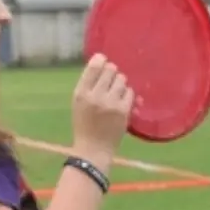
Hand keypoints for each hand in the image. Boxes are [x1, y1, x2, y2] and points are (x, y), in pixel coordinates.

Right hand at [71, 54, 132, 168]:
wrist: (93, 150)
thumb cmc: (85, 126)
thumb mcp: (79, 103)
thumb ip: (88, 85)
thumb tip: (103, 64)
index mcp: (81, 93)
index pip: (93, 67)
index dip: (101, 60)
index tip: (104, 60)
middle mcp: (95, 96)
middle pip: (110, 70)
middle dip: (112, 73)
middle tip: (111, 82)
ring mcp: (110, 103)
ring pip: (122, 80)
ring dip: (121, 84)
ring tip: (116, 93)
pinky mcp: (122, 111)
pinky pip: (130, 92)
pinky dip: (128, 95)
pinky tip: (123, 102)